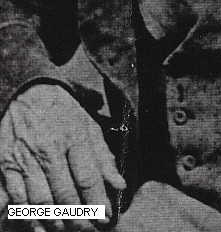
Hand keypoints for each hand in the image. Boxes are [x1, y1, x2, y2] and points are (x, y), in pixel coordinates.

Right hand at [0, 84, 125, 230]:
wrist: (30, 94)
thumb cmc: (64, 112)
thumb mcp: (89, 126)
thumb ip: (103, 157)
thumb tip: (119, 185)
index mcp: (72, 136)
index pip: (87, 178)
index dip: (98, 203)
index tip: (106, 217)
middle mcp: (48, 148)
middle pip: (64, 195)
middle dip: (79, 218)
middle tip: (88, 228)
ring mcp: (24, 158)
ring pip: (40, 202)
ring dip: (55, 221)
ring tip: (67, 229)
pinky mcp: (5, 165)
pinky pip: (16, 200)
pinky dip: (29, 217)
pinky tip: (41, 227)